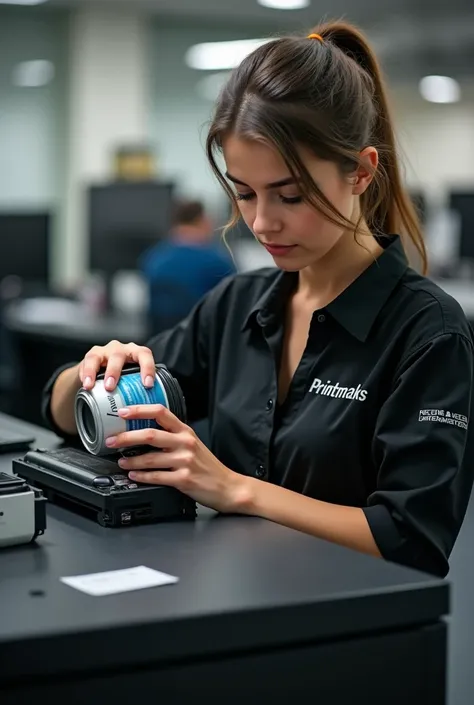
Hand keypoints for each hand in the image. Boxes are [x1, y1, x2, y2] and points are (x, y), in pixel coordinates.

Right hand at [79, 340, 155, 391]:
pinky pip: (88, 362)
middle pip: (118, 356)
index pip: (145, 355)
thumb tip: (149, 411)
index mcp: (137, 353)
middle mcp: (122, 349)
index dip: (148, 368)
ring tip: (91, 386)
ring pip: (100, 357)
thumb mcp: (136, 380)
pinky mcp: (92, 355)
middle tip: (110, 387)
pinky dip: (86, 374)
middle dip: (114, 371)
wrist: (105, 371)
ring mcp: (106, 350)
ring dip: (94, 372)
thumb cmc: (125, 377)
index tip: (147, 384)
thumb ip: (141, 389)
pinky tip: (86, 385)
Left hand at [105, 404, 247, 513]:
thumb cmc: (207, 465)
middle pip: (150, 434)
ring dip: (131, 461)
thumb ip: (172, 436)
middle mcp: (185, 443)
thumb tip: (143, 432)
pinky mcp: (184, 479)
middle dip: (126, 437)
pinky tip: (133, 476)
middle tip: (111, 440)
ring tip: (120, 462)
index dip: (139, 410)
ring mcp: (185, 461)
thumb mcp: (192, 443)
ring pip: (150, 458)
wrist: (227, 486)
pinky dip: (142, 476)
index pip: (161, 412)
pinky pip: (157, 477)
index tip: (123, 412)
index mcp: (185, 431)